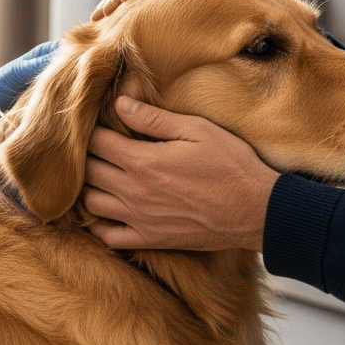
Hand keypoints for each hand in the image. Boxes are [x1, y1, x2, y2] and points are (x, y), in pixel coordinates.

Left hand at [83, 96, 278, 251]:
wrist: (257, 210)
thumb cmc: (231, 164)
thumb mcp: (197, 130)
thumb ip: (153, 119)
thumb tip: (119, 104)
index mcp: (143, 161)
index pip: (96, 142)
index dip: (92, 129)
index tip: (98, 123)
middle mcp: (134, 192)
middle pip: (89, 171)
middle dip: (87, 156)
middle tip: (97, 147)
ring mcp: (140, 219)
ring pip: (91, 203)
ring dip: (90, 187)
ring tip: (100, 175)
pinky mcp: (150, 240)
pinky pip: (108, 236)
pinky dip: (100, 224)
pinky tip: (108, 210)